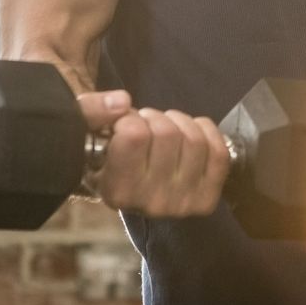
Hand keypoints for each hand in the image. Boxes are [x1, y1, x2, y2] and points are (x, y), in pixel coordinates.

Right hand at [76, 90, 230, 216]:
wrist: (136, 196)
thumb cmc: (109, 160)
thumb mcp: (87, 135)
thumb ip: (90, 112)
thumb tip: (121, 101)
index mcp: (117, 191)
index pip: (134, 135)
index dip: (130, 119)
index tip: (125, 125)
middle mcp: (151, 203)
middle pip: (167, 133)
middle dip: (156, 119)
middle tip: (147, 127)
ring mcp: (183, 203)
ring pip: (194, 139)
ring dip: (180, 123)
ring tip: (165, 129)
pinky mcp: (207, 199)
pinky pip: (218, 151)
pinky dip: (206, 133)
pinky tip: (189, 133)